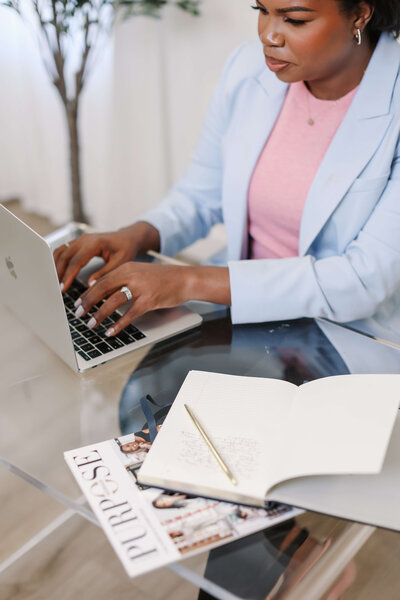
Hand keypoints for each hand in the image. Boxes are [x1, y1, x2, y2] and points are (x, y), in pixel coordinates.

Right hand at [53, 221, 159, 292]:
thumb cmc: (126, 249)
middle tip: (55, 288)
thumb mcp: (120, 263)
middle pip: (65, 256)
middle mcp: (85, 239)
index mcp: (95, 243)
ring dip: (55, 266)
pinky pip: (63, 250)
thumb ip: (105, 273)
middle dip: (58, 272)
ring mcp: (80, 239)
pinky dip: (58, 261)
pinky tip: (57, 272)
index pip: (76, 261)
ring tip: (54, 282)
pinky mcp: (78, 242)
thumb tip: (90, 285)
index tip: (63, 288)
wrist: (127, 238)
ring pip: (60, 251)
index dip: (68, 275)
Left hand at [74, 262, 191, 335]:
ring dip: (100, 315)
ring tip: (92, 324)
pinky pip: (130, 314)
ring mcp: (140, 287)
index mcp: (126, 267)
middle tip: (78, 314)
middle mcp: (131, 275)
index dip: (86, 293)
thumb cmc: (162, 279)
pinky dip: (118, 324)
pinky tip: (111, 331)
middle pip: (102, 289)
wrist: (184, 278)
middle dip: (88, 303)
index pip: (100, 280)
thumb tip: (103, 295)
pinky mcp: (149, 300)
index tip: (77, 303)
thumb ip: (122, 281)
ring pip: (113, 301)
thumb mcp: (139, 274)